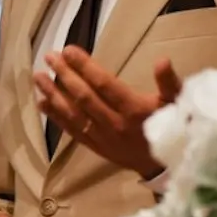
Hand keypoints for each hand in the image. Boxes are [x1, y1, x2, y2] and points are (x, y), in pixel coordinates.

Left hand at [33, 50, 183, 176]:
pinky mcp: (96, 147)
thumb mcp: (178, 103)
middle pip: (83, 97)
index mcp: (133, 110)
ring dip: (53, 94)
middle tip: (49, 57)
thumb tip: (162, 60)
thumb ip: (169, 82)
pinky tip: (41, 104)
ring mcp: (102, 137)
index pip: (104, 84)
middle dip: (64, 75)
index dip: (85, 67)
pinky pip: (72, 131)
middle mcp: (114, 123)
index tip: (68, 50)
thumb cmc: (174, 128)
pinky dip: (56, 117)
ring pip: (73, 114)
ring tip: (38, 77)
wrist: (167, 166)